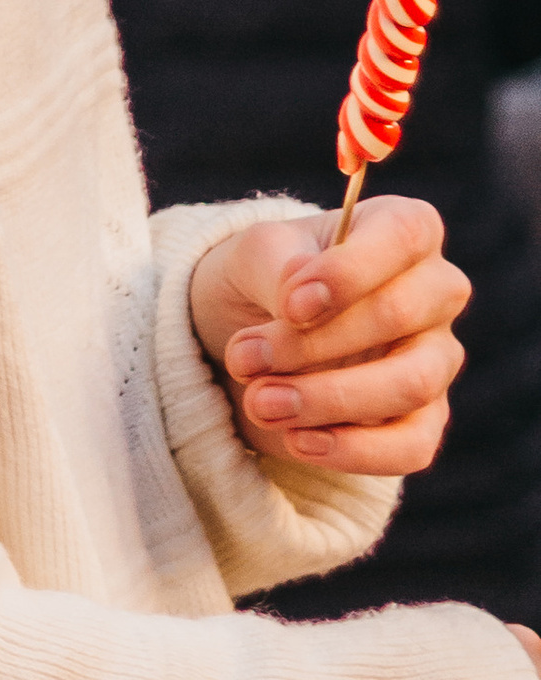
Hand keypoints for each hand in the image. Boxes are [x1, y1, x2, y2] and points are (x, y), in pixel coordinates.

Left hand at [188, 197, 466, 473]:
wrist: (248, 333)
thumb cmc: (264, 276)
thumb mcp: (254, 254)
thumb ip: (278, 267)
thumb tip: (301, 305)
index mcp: (403, 229)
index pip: (405, 235)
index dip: (350, 271)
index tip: (290, 306)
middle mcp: (434, 291)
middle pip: (399, 315)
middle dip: (311, 344)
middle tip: (243, 359)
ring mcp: (436, 358)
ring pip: (409, 384)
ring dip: (327, 399)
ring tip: (260, 403)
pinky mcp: (424, 419)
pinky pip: (412, 445)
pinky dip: (353, 450)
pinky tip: (297, 442)